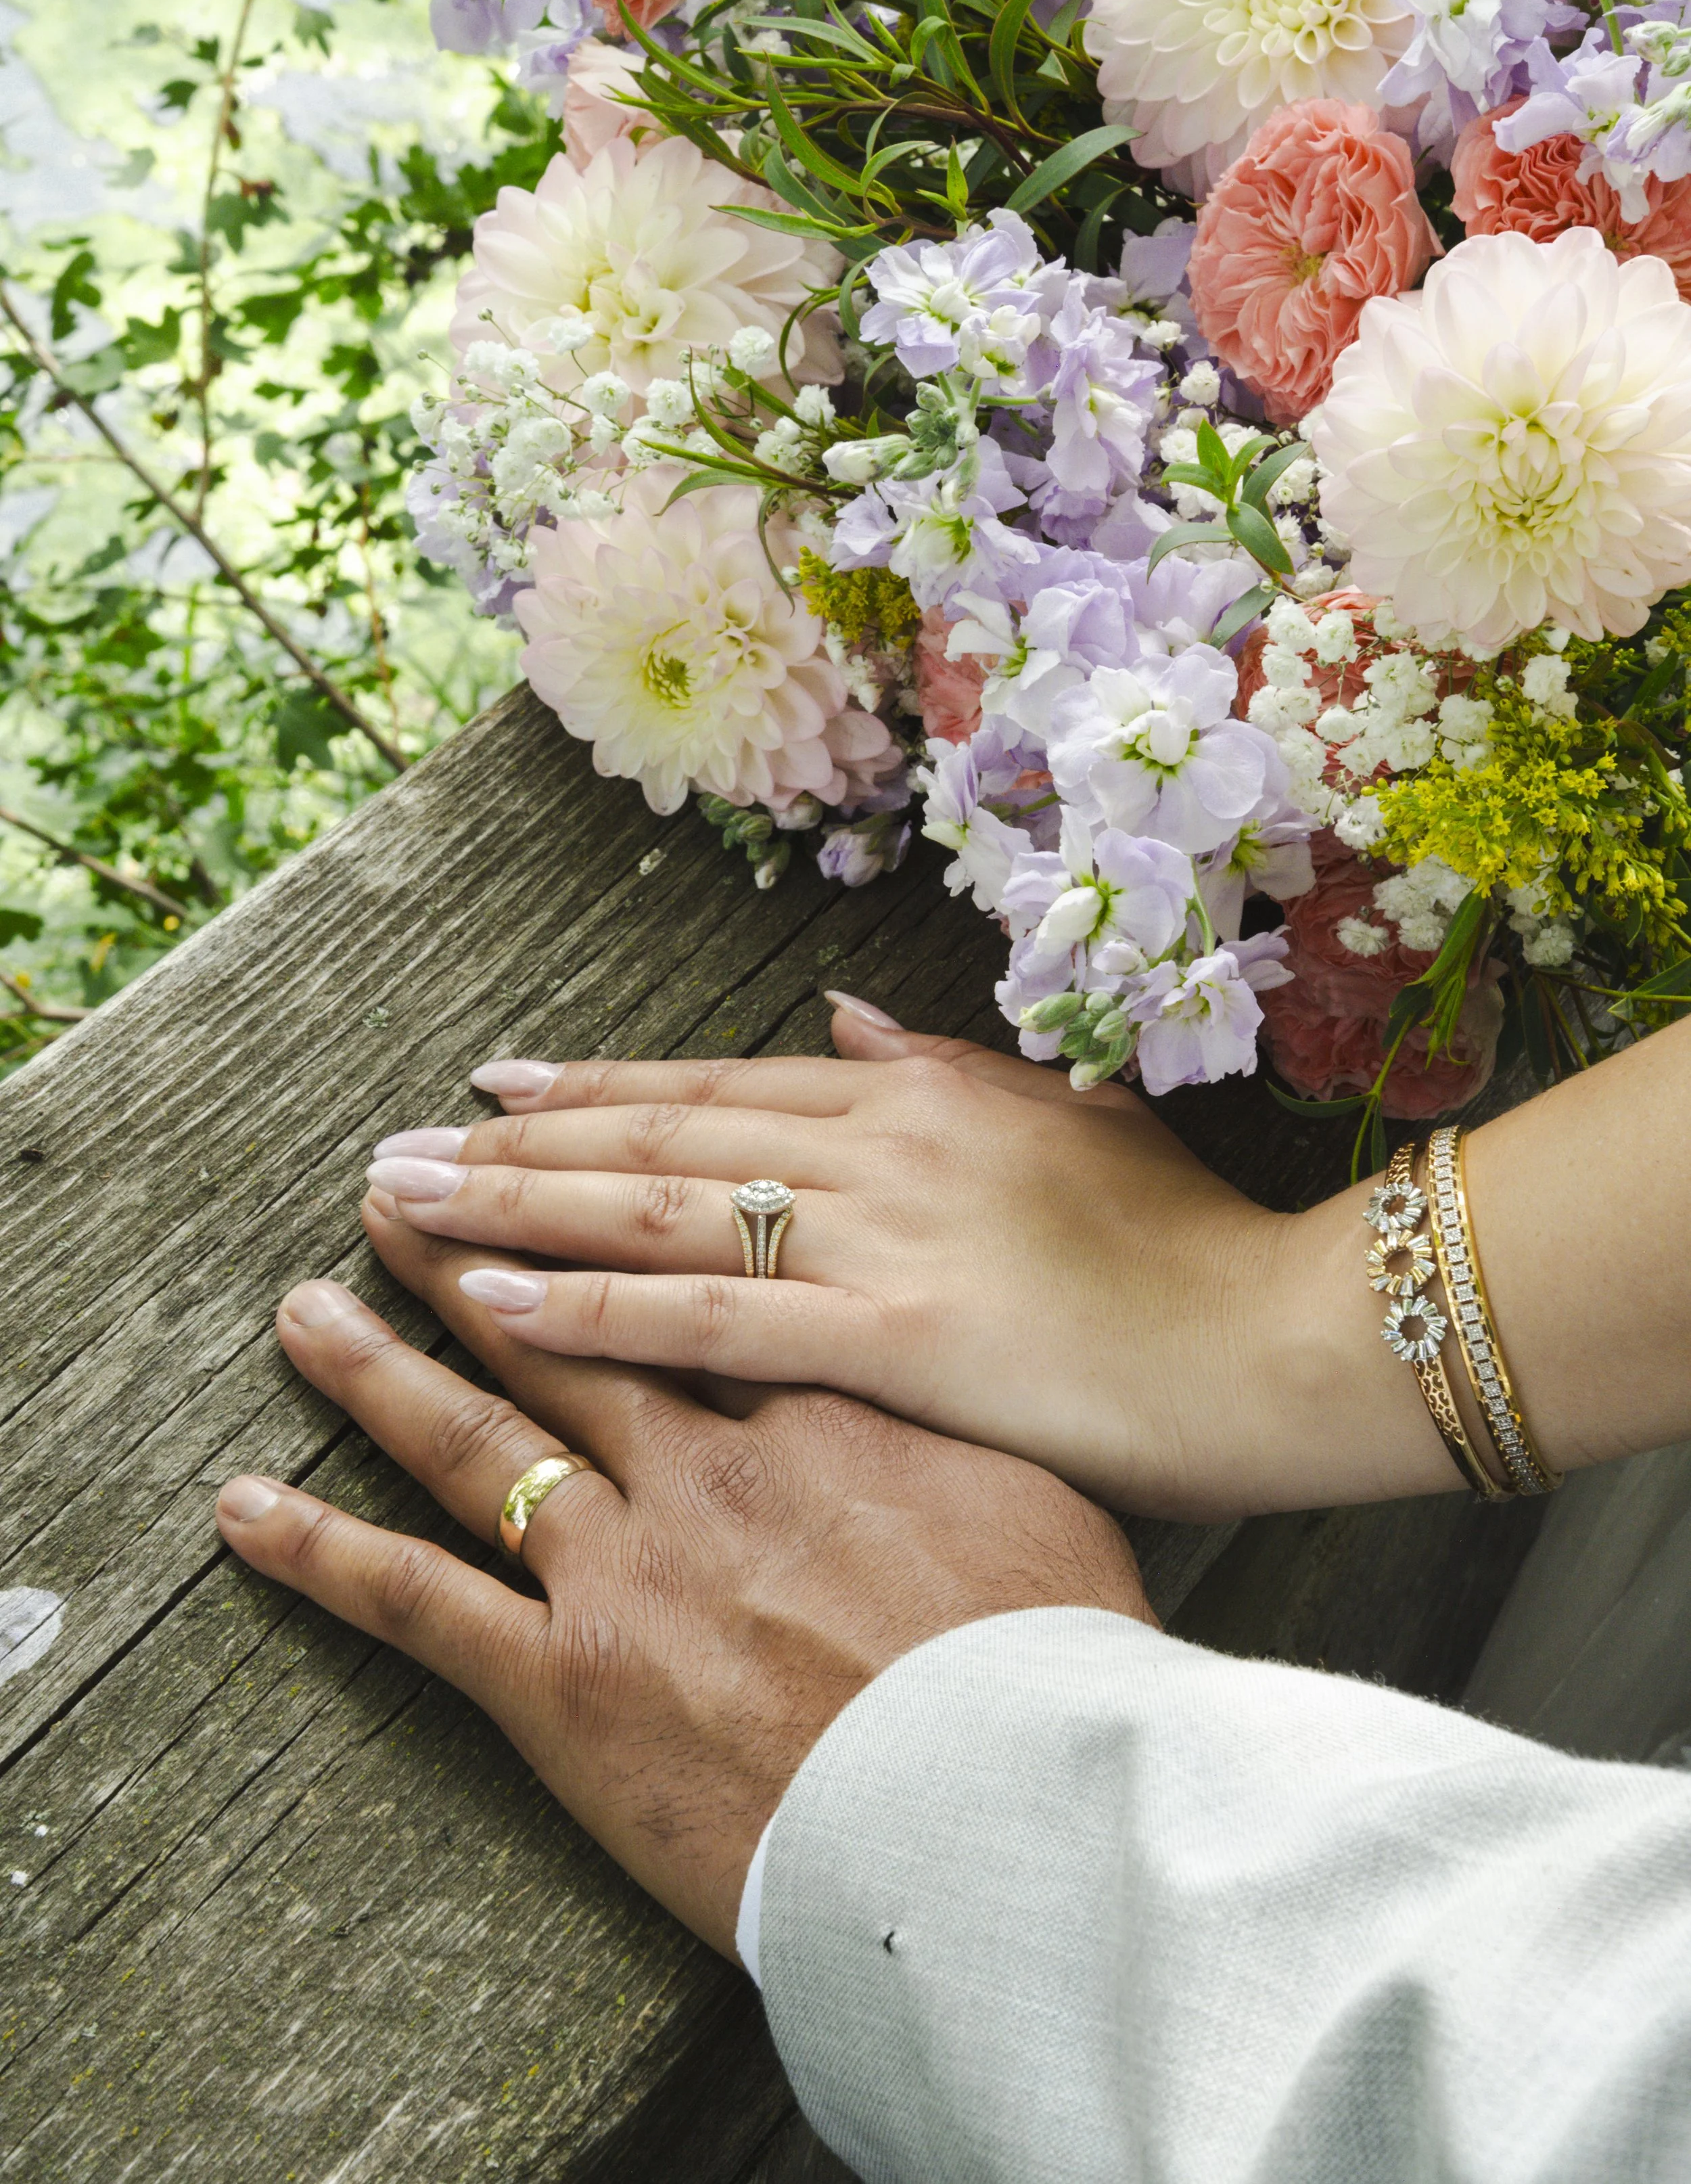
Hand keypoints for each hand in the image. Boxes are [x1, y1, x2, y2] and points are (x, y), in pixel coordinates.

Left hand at [216, 1267, 1148, 1958]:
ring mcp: (630, 1562)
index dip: (607, 1219)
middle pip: (567, 1332)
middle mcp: (706, 1461)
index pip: (691, 1284)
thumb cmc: (1059, 1656)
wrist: (1016, 1810)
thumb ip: (972, 1390)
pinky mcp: (568, 1681)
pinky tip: (244, 1507)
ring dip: (379, 1366)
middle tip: (398, 1189)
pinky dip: (323, 1552)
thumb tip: (964, 1290)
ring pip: (478, 1437)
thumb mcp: (1053, 1481)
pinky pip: (419, 1604)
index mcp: (822, 1403)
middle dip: (477, 1252)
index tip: (549, 1161)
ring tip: (305, 1304)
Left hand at [360, 999, 1460, 1521]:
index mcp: (920, 1096)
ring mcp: (885, 1234)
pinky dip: (596, 1309)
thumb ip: (950, 1068)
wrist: (1294, 1337)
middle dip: (518, 1141)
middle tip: (395, 1147)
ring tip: (403, 1205)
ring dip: (518, 1205)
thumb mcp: (1074, 1122)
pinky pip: (713, 1316)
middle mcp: (882, 1143)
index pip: (718, 1086)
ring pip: (658, 1208)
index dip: (597, 1088)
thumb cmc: (1192, 1251)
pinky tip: (499, 1303)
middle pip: (660, 1135)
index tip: (496, 1085)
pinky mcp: (899, 1335)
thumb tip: (848, 1017)